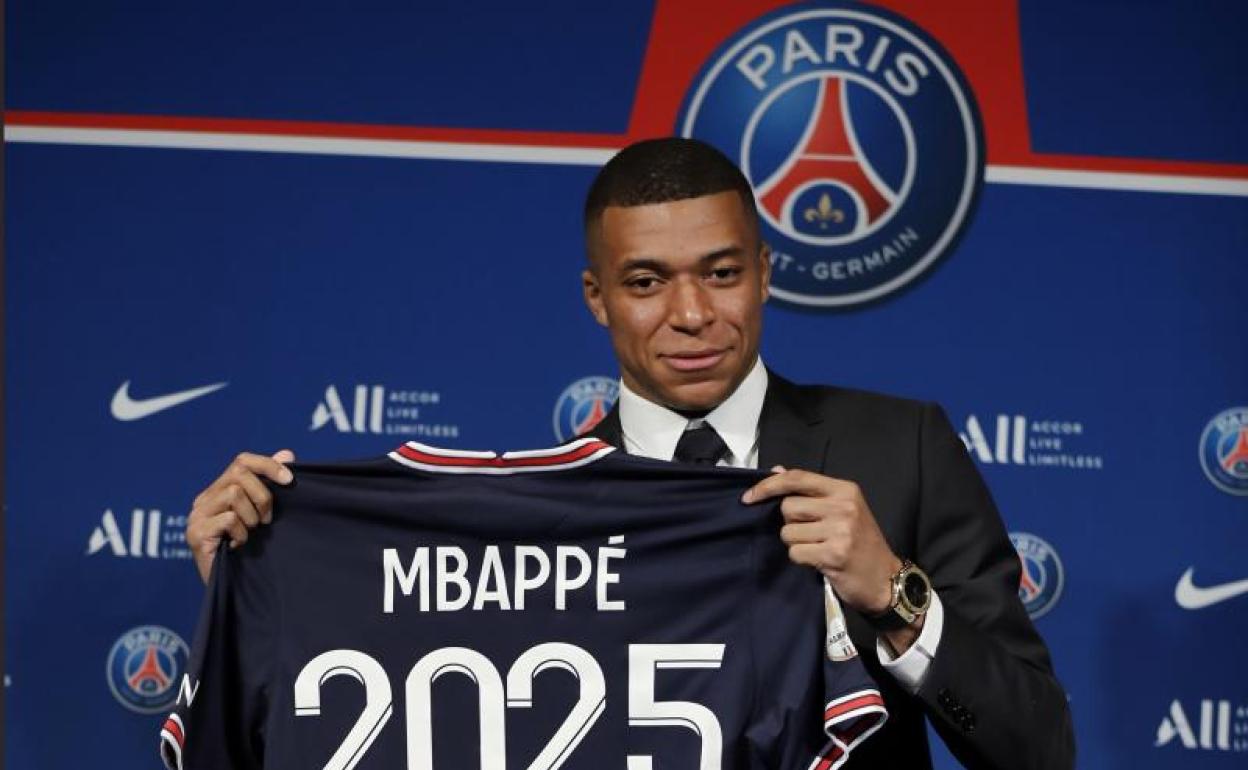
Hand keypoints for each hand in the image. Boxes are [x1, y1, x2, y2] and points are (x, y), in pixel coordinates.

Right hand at [186, 449, 294, 582]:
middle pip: (239, 473)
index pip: (242, 461)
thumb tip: (287, 453)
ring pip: (234, 493)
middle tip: (267, 520)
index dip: (269, 465)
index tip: (291, 479)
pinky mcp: (195, 534)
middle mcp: (203, 500)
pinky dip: (242, 532)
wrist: (233, 589)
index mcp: (218, 491)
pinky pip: (229, 518)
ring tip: (250, 534)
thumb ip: (271, 484)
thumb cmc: (250, 551)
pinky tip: (239, 545)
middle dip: (263, 495)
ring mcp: (196, 516)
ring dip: (252, 517)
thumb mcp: (263, 514)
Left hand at [743, 467, 916, 646]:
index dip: (768, 485)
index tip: (749, 497)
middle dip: (790, 523)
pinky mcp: (833, 555)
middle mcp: (843, 506)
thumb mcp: (843, 509)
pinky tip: (820, 561)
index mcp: (844, 489)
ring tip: (818, 548)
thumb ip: (810, 491)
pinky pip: (796, 553)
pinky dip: (802, 559)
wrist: (886, 579)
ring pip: (788, 532)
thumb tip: (776, 471)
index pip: (797, 478)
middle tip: (810, 533)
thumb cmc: (861, 542)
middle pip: (788, 507)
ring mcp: (840, 531)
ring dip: (796, 544)